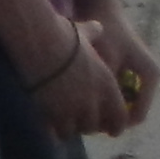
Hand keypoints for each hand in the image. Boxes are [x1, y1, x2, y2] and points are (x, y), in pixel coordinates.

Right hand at [30, 24, 129, 139]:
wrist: (39, 43)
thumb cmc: (62, 34)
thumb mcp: (84, 33)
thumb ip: (94, 34)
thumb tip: (97, 27)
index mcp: (106, 84)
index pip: (119, 116)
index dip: (116, 125)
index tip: (112, 128)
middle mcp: (92, 101)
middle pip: (96, 126)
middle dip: (90, 125)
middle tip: (83, 122)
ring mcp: (72, 109)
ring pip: (77, 130)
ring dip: (73, 127)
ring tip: (66, 121)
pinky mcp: (52, 113)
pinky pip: (58, 131)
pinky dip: (56, 128)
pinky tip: (51, 121)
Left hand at [86, 8, 159, 126]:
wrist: (100, 6)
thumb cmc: (104, 32)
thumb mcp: (104, 63)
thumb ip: (105, 91)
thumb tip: (100, 120)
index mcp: (150, 76)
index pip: (136, 116)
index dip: (114, 125)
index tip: (91, 124)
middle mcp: (150, 78)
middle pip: (130, 112)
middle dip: (109, 118)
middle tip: (85, 119)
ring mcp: (140, 76)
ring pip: (123, 105)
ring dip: (106, 109)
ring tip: (83, 108)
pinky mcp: (130, 72)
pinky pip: (118, 95)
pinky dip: (103, 98)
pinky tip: (84, 96)